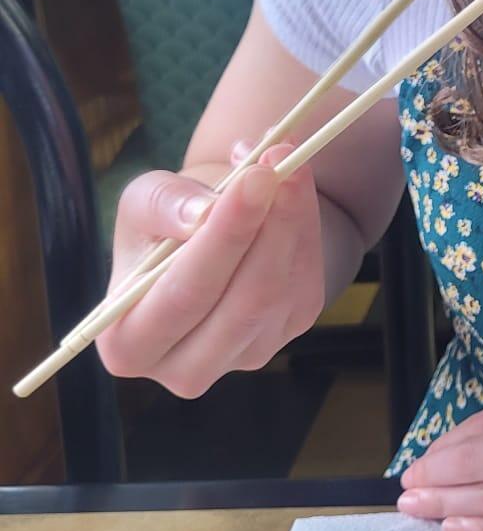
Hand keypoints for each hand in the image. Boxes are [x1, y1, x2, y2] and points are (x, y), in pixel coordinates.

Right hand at [95, 143, 325, 397]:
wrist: (209, 233)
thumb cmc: (165, 222)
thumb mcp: (144, 202)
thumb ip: (162, 205)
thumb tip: (201, 216)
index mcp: (128, 344)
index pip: (181, 297)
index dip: (222, 239)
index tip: (253, 179)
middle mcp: (183, 367)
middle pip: (239, 304)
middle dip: (266, 228)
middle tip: (279, 167)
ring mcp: (242, 358)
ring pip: (279, 293)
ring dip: (292, 222)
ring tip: (288, 163)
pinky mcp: (285, 335)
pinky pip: (305, 285)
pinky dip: (305, 231)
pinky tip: (294, 191)